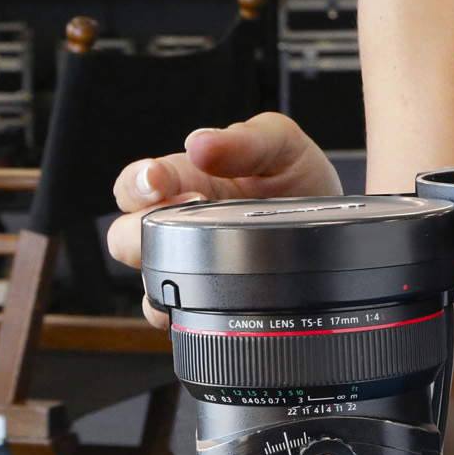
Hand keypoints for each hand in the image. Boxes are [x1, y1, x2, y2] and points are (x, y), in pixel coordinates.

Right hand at [106, 112, 342, 325]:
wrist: (329, 226)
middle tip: (185, 219)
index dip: (139, 183)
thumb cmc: (297, 179)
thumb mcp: (282, 146)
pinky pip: (169, 314)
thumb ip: (246, 140)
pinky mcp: (201, 297)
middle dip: (139, 232)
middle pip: (124, 235)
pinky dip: (177, 312)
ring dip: (159, 274)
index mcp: (187, 178)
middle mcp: (177, 223)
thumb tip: (200, 143)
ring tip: (203, 260)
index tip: (156, 182)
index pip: (138, 182)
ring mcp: (187, 263)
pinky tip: (207, 299)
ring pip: (143, 277)